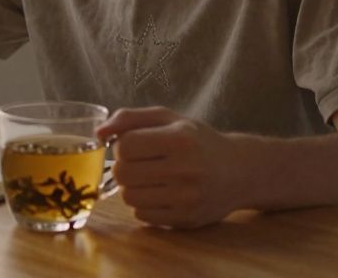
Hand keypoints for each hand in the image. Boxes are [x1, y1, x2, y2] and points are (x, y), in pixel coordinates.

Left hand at [97, 107, 247, 228]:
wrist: (240, 171)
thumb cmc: (197, 140)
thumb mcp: (168, 118)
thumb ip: (129, 118)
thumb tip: (98, 133)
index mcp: (180, 139)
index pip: (125, 146)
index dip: (123, 145)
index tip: (136, 145)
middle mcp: (185, 169)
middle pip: (122, 173)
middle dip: (125, 166)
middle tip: (141, 163)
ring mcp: (186, 198)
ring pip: (128, 196)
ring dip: (132, 187)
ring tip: (151, 178)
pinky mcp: (185, 219)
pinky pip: (141, 215)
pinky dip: (144, 204)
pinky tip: (160, 193)